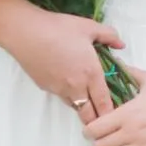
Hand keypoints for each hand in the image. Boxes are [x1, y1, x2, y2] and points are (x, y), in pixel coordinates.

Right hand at [0, 7, 125, 116]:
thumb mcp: (88, 27)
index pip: (104, 103)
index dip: (112, 113)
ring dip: (83, 107)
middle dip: (97, 119)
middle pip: (89, 115)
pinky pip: (62, 97)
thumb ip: (109, 36)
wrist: (25, 32)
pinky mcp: (46, 88)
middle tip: (103, 115)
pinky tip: (68, 83)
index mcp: (91, 73)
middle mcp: (76, 86)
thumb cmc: (58, 28)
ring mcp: (59, 89)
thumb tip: (121, 44)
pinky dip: (69, 96)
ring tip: (87, 100)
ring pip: (75, 107)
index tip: (117, 115)